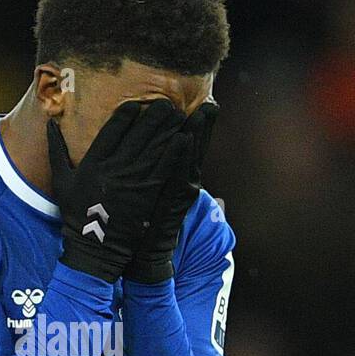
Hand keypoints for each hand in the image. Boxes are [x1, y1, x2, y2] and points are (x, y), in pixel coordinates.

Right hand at [48, 99, 186, 283]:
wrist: (95, 246)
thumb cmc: (76, 213)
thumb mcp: (61, 181)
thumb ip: (56, 150)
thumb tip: (50, 122)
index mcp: (93, 162)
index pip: (113, 129)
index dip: (127, 113)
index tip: (137, 104)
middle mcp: (114, 168)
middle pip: (139, 133)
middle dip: (154, 115)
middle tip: (165, 103)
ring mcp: (133, 180)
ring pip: (155, 146)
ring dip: (168, 128)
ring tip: (178, 114)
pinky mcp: (148, 193)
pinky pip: (165, 166)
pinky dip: (176, 151)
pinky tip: (184, 138)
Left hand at [124, 100, 217, 283]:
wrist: (144, 254)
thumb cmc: (144, 222)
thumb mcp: (155, 194)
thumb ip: (160, 174)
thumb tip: (168, 156)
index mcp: (180, 178)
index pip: (190, 146)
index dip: (198, 127)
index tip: (204, 103)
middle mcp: (185, 184)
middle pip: (196, 148)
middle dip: (204, 125)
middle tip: (210, 102)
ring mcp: (181, 193)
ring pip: (191, 158)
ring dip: (199, 134)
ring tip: (206, 111)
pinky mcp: (171, 202)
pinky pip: (178, 175)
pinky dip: (183, 157)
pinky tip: (186, 138)